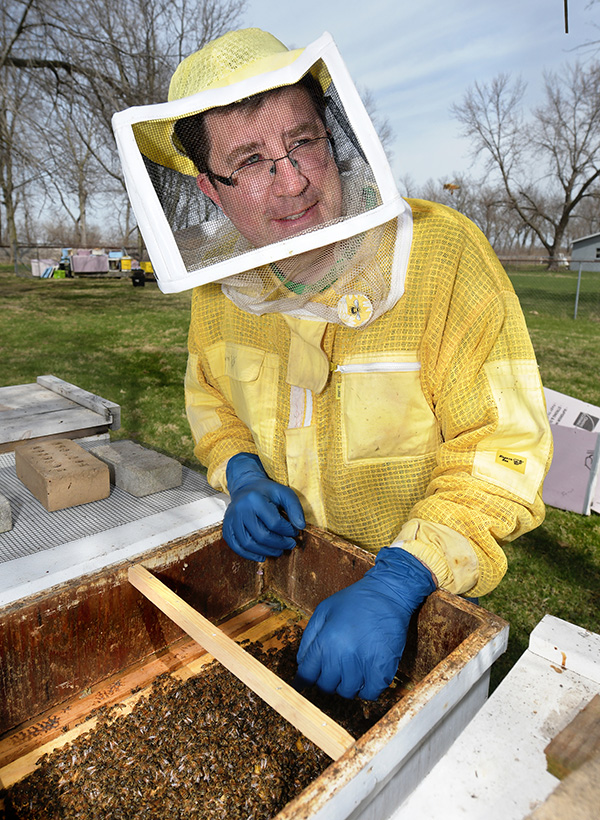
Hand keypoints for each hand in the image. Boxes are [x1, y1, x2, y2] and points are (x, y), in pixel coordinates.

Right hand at [222, 453, 304, 561]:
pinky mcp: (226, 528)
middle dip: (279, 544)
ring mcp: (231, 519)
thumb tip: (300, 526)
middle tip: (290, 544)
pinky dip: (249, 555)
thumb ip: (294, 508)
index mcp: (254, 499)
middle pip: (261, 536)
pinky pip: (236, 546)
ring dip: (266, 551)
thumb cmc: (267, 492)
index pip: (274, 522)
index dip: (287, 531)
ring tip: (278, 551)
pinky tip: (262, 555)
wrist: (246, 487)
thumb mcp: (284, 493)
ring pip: (248, 544)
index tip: (294, 531)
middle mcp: (240, 509)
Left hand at [295, 547, 435, 699]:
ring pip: (347, 692)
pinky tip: (365, 678)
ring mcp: (364, 664)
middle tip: (332, 670)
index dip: (303, 680)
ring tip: (350, 671)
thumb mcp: (323, 611)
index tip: (303, 683)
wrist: (388, 594)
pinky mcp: (384, 668)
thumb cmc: (354, 600)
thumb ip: (308, 638)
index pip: (307, 674)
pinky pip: (370, 693)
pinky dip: (366, 690)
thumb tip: (301, 663)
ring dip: (346, 685)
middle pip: (326, 686)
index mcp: (326, 641)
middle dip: (326, 680)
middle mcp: (343, 655)